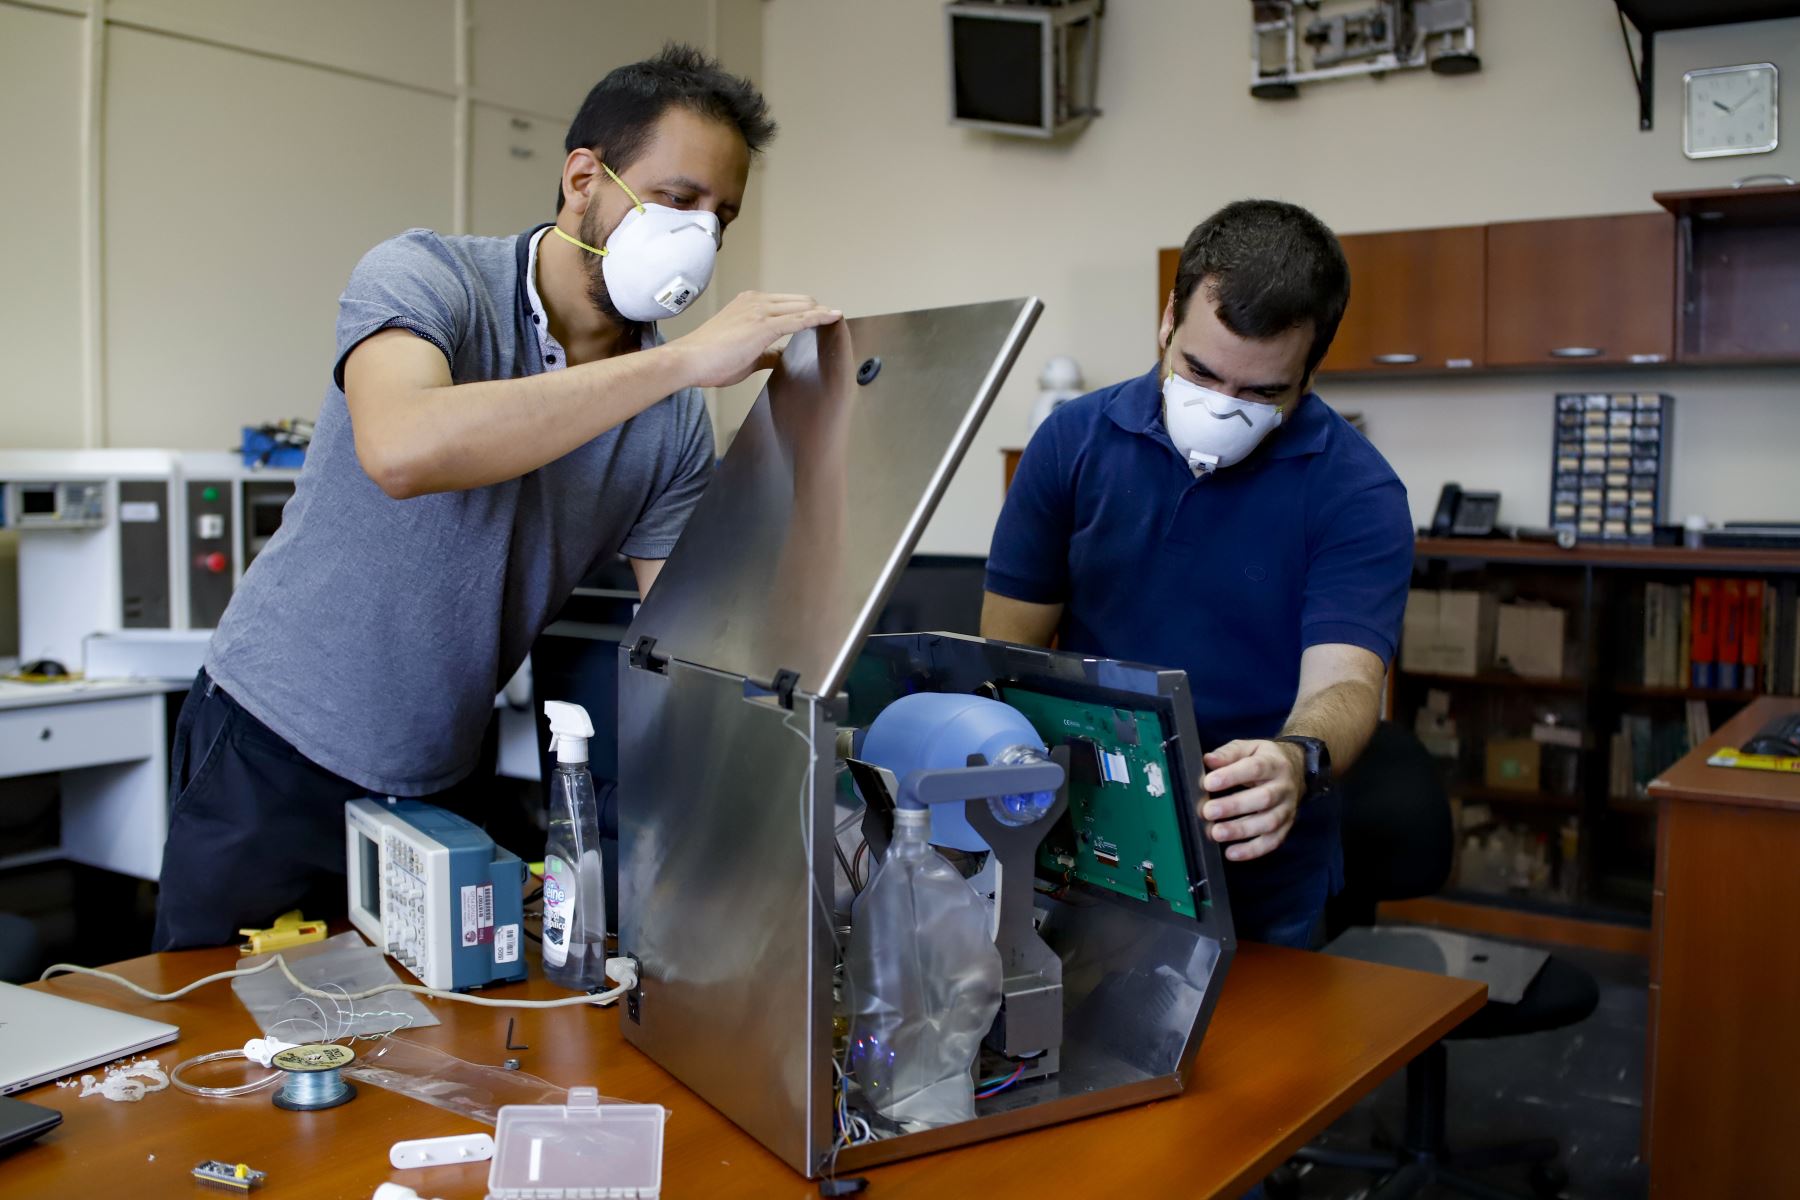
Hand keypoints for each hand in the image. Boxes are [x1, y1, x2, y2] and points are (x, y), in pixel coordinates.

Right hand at [671, 291, 841, 388]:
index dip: (806, 310)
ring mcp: (759, 311)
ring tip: (838, 319)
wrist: (687, 360)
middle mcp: (755, 302)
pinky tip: (832, 318)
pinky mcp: (763, 325)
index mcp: (748, 304)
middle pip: (799, 300)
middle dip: (818, 310)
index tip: (822, 316)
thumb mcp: (744, 354)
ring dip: (821, 313)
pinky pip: (799, 319)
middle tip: (834, 319)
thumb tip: (782, 357)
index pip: (786, 303)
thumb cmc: (707, 359)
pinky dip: (818, 318)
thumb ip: (766, 353)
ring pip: (802, 306)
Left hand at [1198, 739, 1304, 861]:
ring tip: (1216, 833)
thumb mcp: (1249, 748)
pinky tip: (1231, 853)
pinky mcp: (1286, 826)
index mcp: (1273, 764)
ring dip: (1241, 830)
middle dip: (1234, 806)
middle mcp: (1284, 787)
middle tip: (1208, 811)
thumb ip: (1228, 753)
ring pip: (1268, 822)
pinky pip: (1272, 841)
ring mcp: (1287, 808)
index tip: (1208, 783)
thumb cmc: (1265, 759)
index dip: (1231, 776)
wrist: (1297, 769)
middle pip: (1263, 798)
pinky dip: (1252, 850)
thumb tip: (1209, 761)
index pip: (1254, 768)